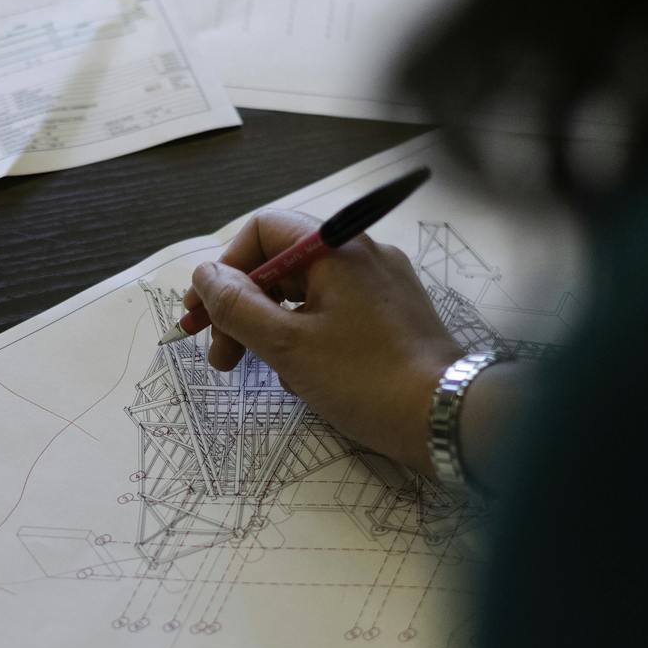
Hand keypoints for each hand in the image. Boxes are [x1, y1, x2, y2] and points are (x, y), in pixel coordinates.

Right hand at [184, 213, 459, 475]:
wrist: (445, 416)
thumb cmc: (366, 378)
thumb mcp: (286, 345)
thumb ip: (237, 306)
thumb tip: (206, 275)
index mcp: (335, 249)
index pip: (263, 231)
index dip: (225, 269)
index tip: (202, 312)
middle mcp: (361, 255)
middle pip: (282, 264)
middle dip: (241, 307)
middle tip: (218, 354)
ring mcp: (381, 285)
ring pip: (306, 293)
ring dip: (270, 328)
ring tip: (253, 372)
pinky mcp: (393, 316)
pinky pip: (334, 314)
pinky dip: (306, 337)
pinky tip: (300, 379)